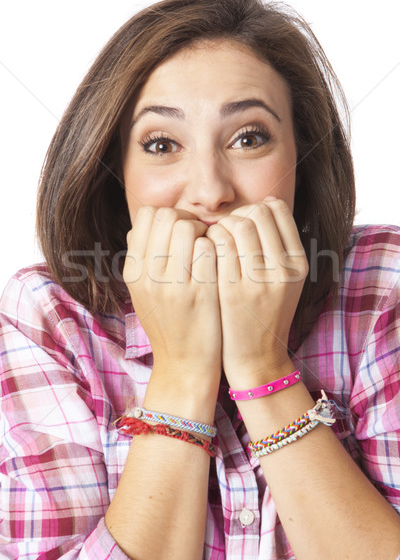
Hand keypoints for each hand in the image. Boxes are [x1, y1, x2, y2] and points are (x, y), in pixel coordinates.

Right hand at [123, 206, 221, 389]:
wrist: (184, 366)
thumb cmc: (170, 323)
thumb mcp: (145, 291)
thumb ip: (145, 256)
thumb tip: (155, 220)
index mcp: (133, 270)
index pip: (147, 215)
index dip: (169, 215)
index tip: (182, 231)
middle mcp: (147, 274)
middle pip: (167, 215)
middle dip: (188, 220)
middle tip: (201, 238)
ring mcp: (172, 283)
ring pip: (187, 226)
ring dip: (205, 231)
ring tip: (211, 249)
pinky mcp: (200, 292)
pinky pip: (208, 247)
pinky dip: (218, 248)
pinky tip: (221, 263)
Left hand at [207, 198, 307, 385]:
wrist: (255, 358)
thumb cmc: (264, 313)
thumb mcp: (285, 279)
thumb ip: (279, 244)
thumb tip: (267, 202)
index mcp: (298, 263)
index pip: (277, 209)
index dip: (255, 208)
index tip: (244, 223)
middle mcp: (283, 269)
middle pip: (257, 213)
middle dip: (236, 215)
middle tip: (225, 232)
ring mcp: (258, 279)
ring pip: (237, 225)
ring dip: (220, 227)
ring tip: (215, 242)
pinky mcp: (232, 289)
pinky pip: (218, 245)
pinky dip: (208, 242)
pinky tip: (205, 254)